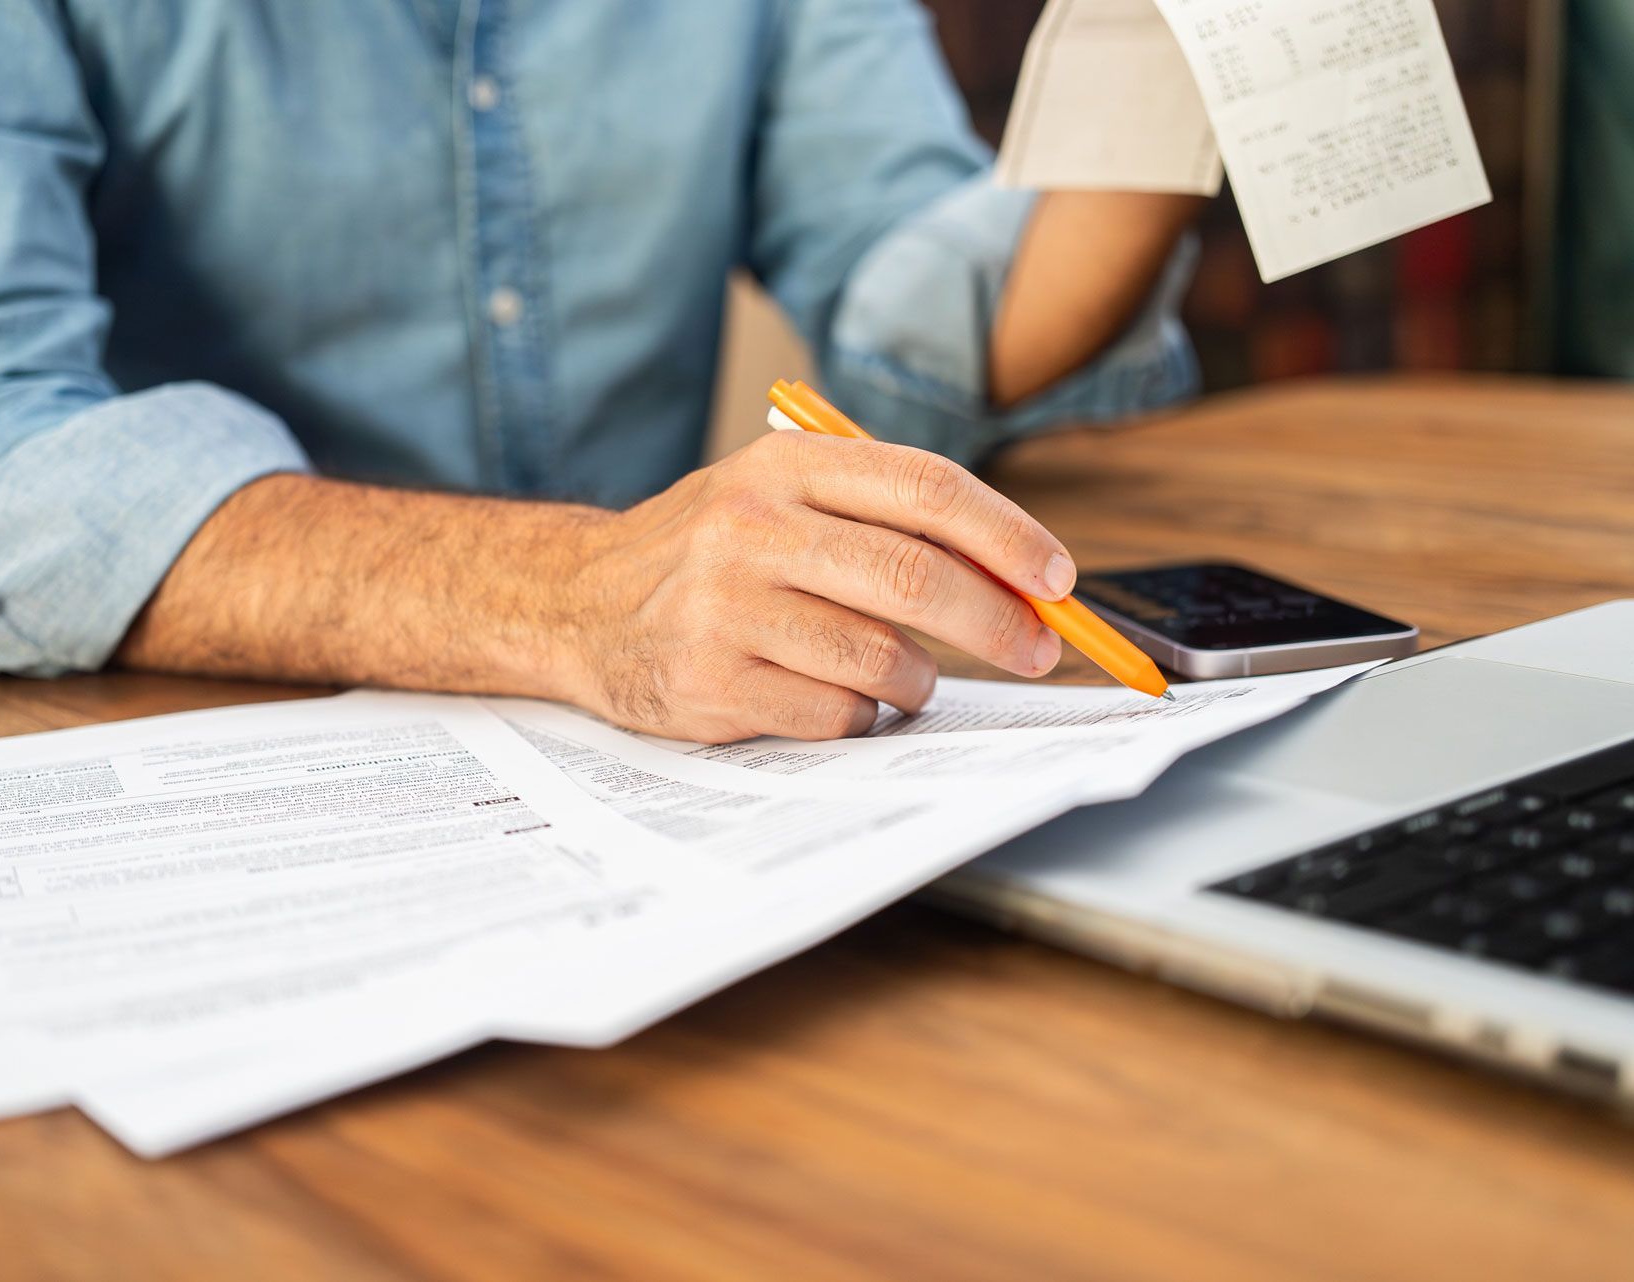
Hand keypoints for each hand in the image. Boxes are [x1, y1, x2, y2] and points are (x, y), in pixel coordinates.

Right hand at [555, 431, 1076, 742]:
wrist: (576, 602)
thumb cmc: (706, 552)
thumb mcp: (774, 495)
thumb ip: (879, 514)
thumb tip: (1018, 572)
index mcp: (782, 467)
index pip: (925, 488)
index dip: (1008, 536)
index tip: (1058, 579)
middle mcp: (750, 528)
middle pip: (914, 576)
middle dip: (998, 621)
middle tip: (1036, 648)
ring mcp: (725, 609)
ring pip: (882, 656)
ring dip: (921, 679)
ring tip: (908, 676)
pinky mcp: (710, 683)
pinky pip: (835, 712)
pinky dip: (861, 715)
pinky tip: (839, 698)